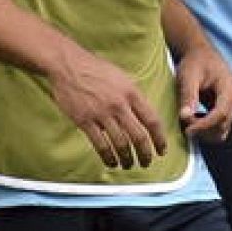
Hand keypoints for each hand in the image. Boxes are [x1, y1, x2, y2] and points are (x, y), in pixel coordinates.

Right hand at [47, 46, 167, 168]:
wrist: (69, 65)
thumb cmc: (96, 69)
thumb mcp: (123, 78)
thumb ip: (134, 96)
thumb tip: (143, 115)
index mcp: (132, 93)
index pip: (152, 120)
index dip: (159, 138)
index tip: (162, 150)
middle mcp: (120, 105)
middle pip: (139, 136)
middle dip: (145, 153)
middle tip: (147, 162)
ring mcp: (102, 114)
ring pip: (120, 143)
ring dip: (127, 158)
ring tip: (129, 165)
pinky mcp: (85, 121)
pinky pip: (100, 144)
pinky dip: (108, 156)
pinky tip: (112, 162)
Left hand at [175, 42, 231, 142]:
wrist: (200, 54)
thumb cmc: (195, 62)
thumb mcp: (188, 76)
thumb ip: (188, 96)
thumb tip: (185, 116)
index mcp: (230, 87)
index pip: (221, 114)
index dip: (204, 125)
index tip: (188, 130)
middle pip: (224, 124)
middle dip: (204, 130)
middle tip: (185, 126)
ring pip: (223, 129)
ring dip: (206, 132)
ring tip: (189, 124)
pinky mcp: (228, 108)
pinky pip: (220, 125)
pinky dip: (208, 129)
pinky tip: (195, 122)